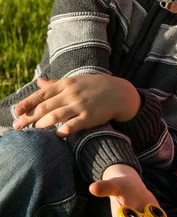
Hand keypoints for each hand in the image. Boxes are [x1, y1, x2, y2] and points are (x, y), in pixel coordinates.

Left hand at [13, 75, 140, 135]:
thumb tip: (39, 82)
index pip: (41, 94)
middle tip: (17, 126)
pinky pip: (73, 125)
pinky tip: (57, 135)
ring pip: (55, 115)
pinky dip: (63, 130)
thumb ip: (56, 84)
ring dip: (42, 124)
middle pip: (45, 106)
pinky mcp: (90, 117)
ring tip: (34, 130)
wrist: (120, 92)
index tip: (17, 112)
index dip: (27, 103)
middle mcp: (71, 94)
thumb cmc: (95, 87)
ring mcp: (81, 105)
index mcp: (66, 84)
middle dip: (29, 117)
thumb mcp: (75, 81)